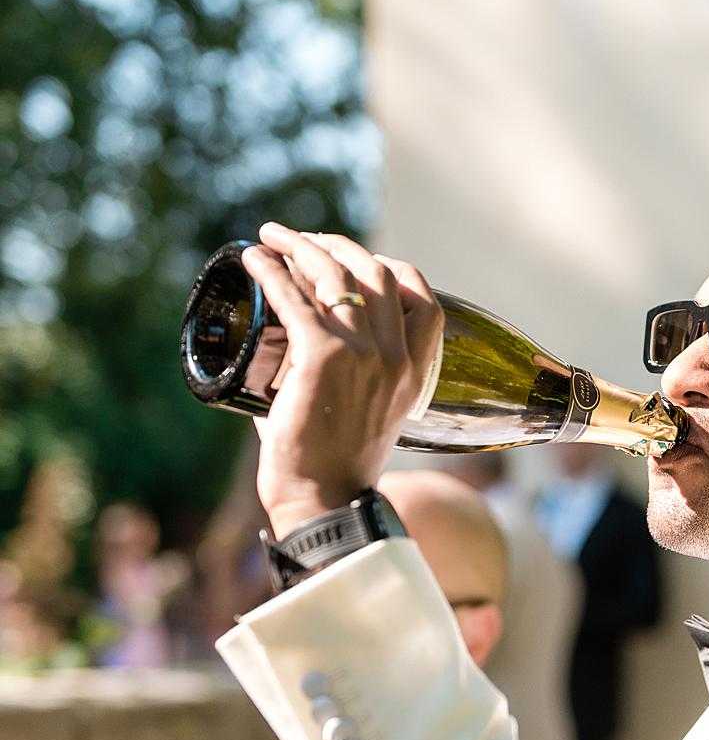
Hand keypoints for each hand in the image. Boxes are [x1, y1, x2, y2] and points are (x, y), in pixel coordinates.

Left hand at [243, 224, 443, 537]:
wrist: (324, 502)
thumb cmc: (333, 467)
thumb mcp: (366, 415)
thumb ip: (352, 377)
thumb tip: (299, 345)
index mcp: (414, 373)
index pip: (424, 300)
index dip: (393, 269)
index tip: (360, 262)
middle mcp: (396, 358)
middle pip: (377, 274)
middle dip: (338, 246)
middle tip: (303, 240)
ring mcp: (363, 355)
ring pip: (336, 276)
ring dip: (302, 246)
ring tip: (274, 236)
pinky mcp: (322, 358)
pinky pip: (295, 298)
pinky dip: (271, 271)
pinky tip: (253, 259)